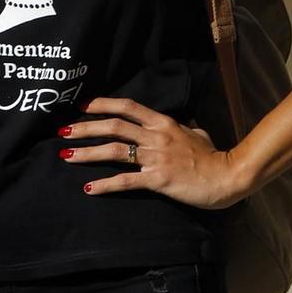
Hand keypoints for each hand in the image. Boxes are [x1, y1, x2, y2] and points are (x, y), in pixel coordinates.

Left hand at [61, 97, 244, 209]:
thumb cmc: (213, 156)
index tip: (82, 106)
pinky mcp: (158, 179)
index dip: (102, 104)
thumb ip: (184, 126)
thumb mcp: (197, 133)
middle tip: (63, 131)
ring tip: (66, 155)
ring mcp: (156, 157)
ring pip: (114, 150)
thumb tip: (183, 122)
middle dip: (85, 128)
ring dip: (87, 152)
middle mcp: (156, 136)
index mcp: (163, 123)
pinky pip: (126, 180)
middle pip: (113, 126)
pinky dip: (105, 184)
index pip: (127, 107)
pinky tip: (89, 188)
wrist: (228, 177)